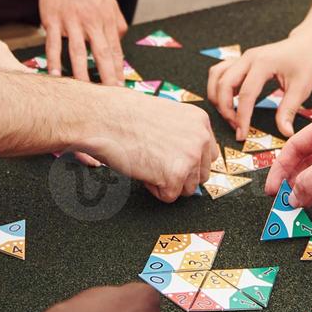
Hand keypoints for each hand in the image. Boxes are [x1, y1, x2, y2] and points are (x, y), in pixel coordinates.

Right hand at [37, 0, 127, 84]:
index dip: (118, 69)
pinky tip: (55, 75)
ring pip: (77, 51)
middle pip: (101, 53)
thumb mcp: (109, 0)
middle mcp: (91, 21)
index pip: (115, 49)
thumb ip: (117, 22)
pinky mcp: (53, 20)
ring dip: (81, 72)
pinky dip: (54, 61)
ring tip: (83, 91)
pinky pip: (53, 44)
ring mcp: (71, 21)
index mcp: (106, 19)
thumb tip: (120, 42)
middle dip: (107, 75)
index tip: (121, 87)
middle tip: (110, 94)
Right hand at [82, 90, 219, 201]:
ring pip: (188, 188)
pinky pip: (170, 196)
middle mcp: (201, 138)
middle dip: (179, 175)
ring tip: (147, 163)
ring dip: (167, 183)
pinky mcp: (176, 175)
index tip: (170, 158)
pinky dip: (154, 189)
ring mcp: (190, 157)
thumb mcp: (165, 115)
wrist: (104, 117)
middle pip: (201, 174)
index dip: (187, 161)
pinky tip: (142, 170)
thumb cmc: (124, 114)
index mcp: (199, 121)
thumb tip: (187, 156)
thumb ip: (182, 134)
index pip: (207, 154)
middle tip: (155, 162)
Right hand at [207, 33, 311, 138]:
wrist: (307, 44)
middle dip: (225, 109)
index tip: (241, 135)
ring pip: (216, 76)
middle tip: (236, 127)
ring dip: (217, 97)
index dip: (241, 117)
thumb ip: (288, 111)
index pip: (245, 94)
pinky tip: (228, 100)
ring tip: (229, 114)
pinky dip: (218, 87)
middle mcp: (248, 58)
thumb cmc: (306, 63)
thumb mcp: (302, 88)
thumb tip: (285, 133)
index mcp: (263, 63)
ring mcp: (242, 57)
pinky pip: (220, 71)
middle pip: (224, 84)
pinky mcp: (241, 60)